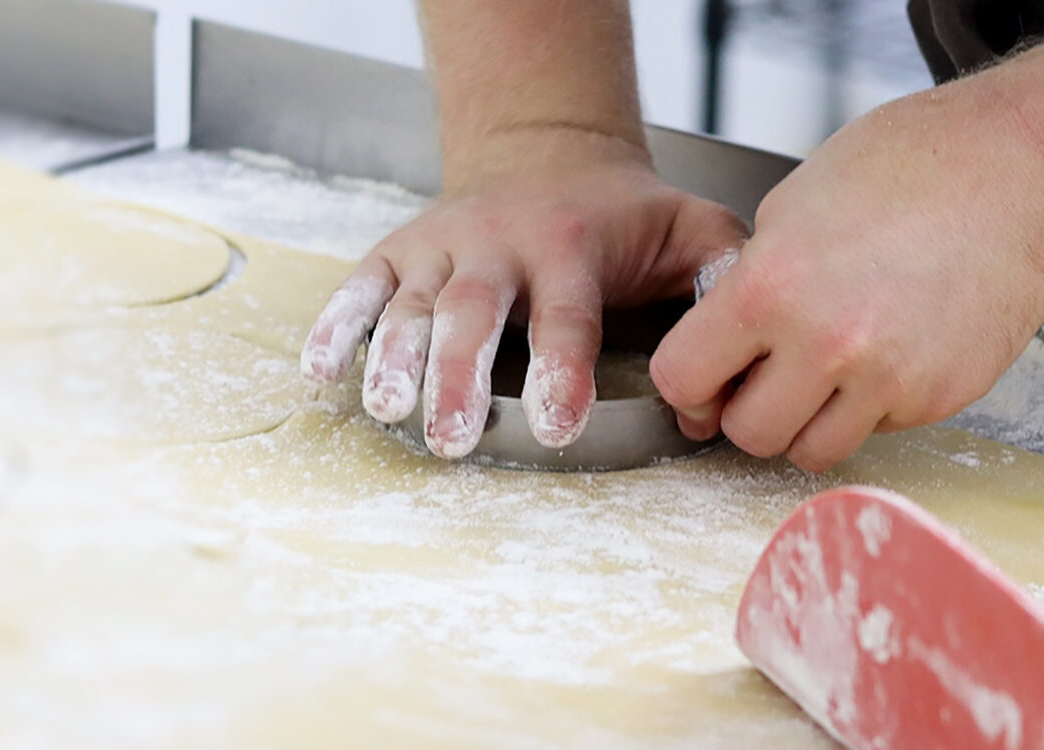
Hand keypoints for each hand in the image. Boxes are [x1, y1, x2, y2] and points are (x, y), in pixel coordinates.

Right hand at [301, 127, 745, 457]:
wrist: (547, 151)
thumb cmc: (625, 213)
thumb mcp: (693, 228)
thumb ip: (721, 281)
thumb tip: (724, 371)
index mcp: (571, 244)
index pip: (566, 312)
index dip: (560, 369)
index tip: (557, 424)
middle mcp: (498, 243)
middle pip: (473, 311)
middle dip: (460, 375)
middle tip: (455, 437)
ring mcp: (442, 245)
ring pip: (411, 302)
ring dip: (394, 359)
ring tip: (388, 412)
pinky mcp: (398, 250)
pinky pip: (360, 286)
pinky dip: (335, 325)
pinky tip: (318, 372)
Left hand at [651, 83, 1043, 471]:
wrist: (1015, 177)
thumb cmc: (908, 170)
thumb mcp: (791, 207)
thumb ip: (751, 283)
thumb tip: (725, 344)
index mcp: (770, 287)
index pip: (682, 378)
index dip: (689, 383)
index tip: (703, 379)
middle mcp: (825, 344)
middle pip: (747, 434)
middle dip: (748, 412)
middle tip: (767, 381)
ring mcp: (886, 381)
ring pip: (811, 452)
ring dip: (806, 425)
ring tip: (824, 377)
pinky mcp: (936, 398)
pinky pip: (877, 430)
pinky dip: (870, 407)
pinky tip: (886, 354)